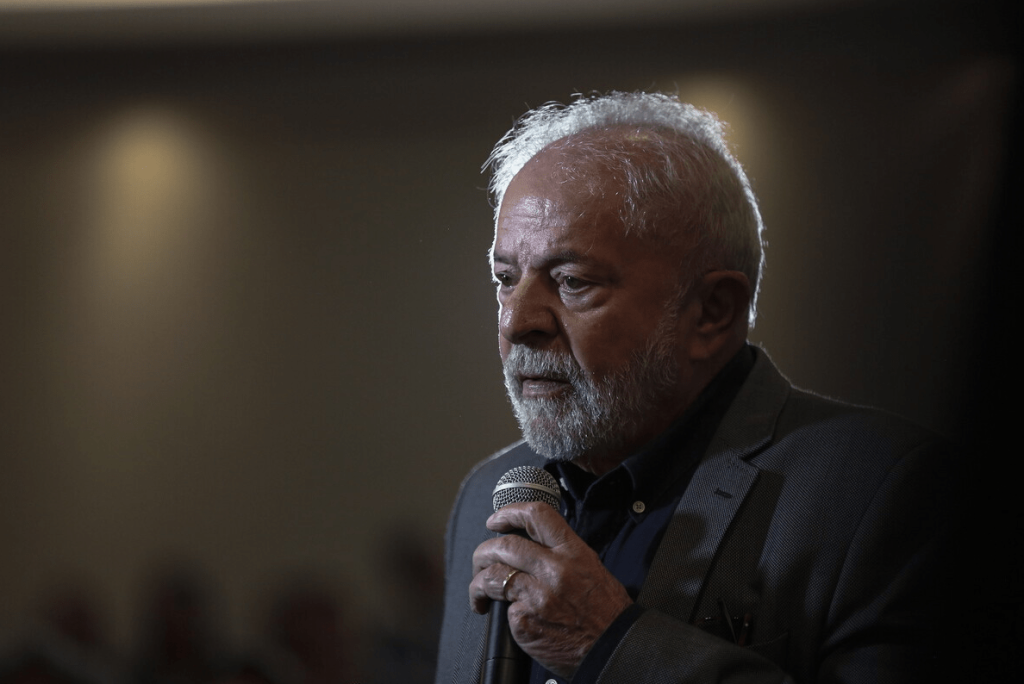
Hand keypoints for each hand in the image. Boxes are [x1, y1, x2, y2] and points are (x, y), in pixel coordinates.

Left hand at [468, 501, 633, 678]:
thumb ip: (562, 553)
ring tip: (480, 591)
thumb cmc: (605, 612)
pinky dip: (499, 612)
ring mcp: (537, 596)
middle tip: (481, 560)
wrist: (613, 649)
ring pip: (492, 576)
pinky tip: (504, 617)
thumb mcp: (591, 568)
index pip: (536, 516)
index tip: (495, 520)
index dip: (509, 512)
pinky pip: (502, 609)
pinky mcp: (524, 621)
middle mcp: (554, 570)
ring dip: (478, 582)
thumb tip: (532, 545)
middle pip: (504, 546)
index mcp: (572, 552)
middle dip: (484, 552)